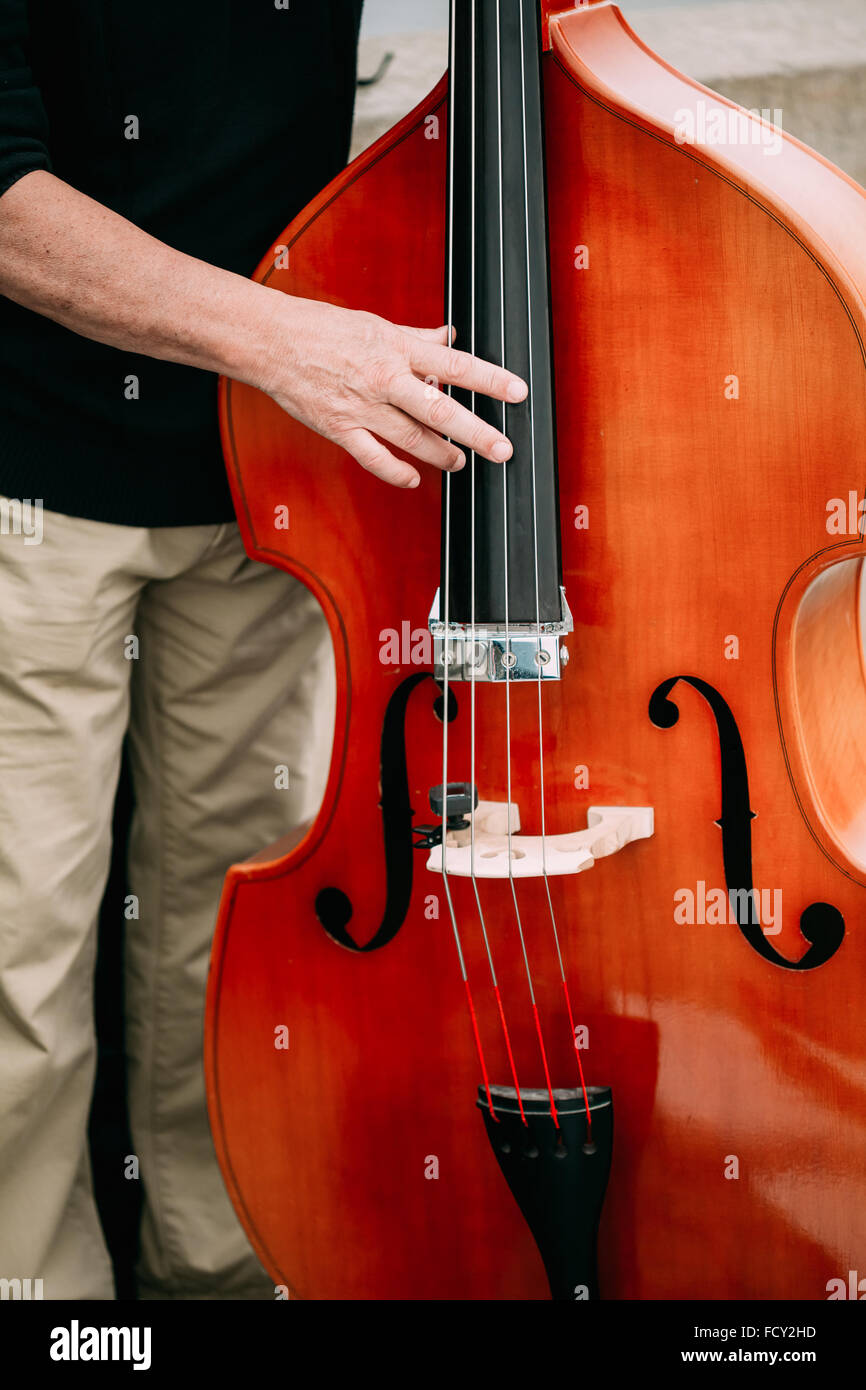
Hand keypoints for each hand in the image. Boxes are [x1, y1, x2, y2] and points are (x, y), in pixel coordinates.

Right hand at [256, 295, 527, 487]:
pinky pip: (374, 458)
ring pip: (412, 439)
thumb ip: (415, 337)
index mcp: (396, 348)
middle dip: (477, 433)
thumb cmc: (322, 328)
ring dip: (442, 455)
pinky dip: (396, 472)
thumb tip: (448, 338)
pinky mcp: (339, 428)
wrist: (272, 341)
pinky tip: (414, 480)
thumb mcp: (375, 325)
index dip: (490, 380)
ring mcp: (362, 407)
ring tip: (461, 463)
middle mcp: (384, 379)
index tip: (518, 392)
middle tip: (504, 450)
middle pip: (441, 411)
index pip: (455, 366)